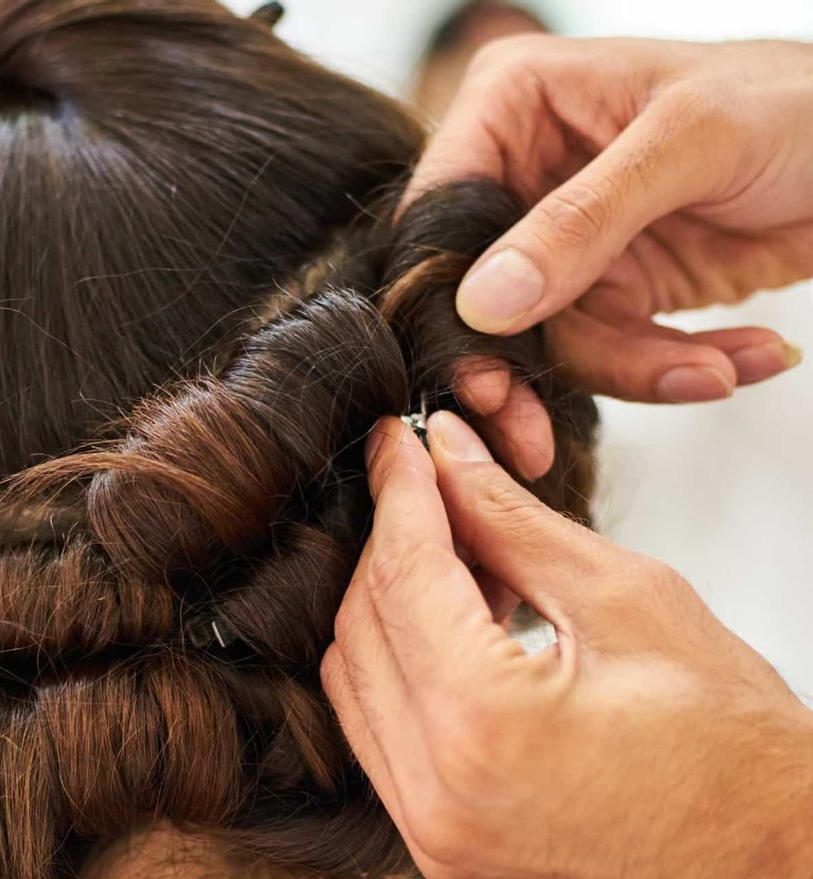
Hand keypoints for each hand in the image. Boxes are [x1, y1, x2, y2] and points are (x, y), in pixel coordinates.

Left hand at [322, 414, 812, 878]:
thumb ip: (513, 521)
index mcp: (485, 725)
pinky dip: (402, 670)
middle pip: (362, 627)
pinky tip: (456, 630)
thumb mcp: (627, 598)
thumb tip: (447, 453)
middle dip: (392, 544)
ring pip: (356, 683)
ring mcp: (433, 836)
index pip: (402, 574)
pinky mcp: (442, 852)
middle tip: (437, 491)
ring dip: (391, 607)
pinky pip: (380, 737)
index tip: (401, 441)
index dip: (401, 492)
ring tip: (462, 561)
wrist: (780, 866)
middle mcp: (436, 794)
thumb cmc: (735, 739)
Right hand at [419, 38, 812, 472]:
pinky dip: (678, 371)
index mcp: (513, 107)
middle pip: (483, 301)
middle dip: (528, 374)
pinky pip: (615, 358)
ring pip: (554, 345)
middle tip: (533, 440)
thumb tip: (485, 302)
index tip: (481, 379)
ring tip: (720, 369)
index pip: (440, 219)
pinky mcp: (610, 294)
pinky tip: (745, 357)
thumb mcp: (687, 143)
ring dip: (640, 371)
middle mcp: (523, 180)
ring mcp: (564, 246)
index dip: (448, 305)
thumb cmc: (791, 100)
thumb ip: (581, 222)